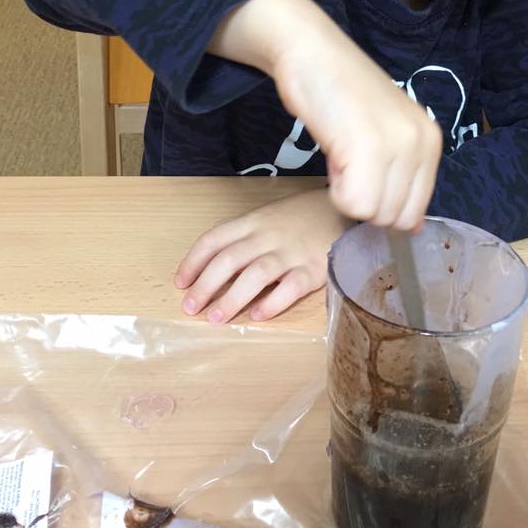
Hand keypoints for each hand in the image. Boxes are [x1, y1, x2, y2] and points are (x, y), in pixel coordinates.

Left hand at [174, 188, 348, 322]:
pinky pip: (291, 287)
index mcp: (254, 221)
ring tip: (216, 318)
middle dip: (205, 285)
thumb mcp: (271, 215)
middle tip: (190, 308)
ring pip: (256, 274)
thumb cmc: (303, 216)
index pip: (215, 239)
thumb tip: (215, 264)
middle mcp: (268, 236)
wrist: (346, 208)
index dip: (193, 261)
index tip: (181, 283)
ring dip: (232, 298)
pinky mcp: (314, 269)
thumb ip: (246, 236)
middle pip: (229, 259)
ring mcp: (292, 252)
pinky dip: (273, 302)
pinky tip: (257, 316)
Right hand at [209, 0, 442, 230]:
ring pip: (374, 213)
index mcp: (431, 142)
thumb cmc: (340, 92)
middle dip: (365, 200)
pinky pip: (353, 203)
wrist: (311, 53)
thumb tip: (413, 229)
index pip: (415, 211)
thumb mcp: (385, 136)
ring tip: (341, 152)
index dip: (381, 203)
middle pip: (395, 218)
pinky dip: (335, 189)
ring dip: (348, 194)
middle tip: (348, 158)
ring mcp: (398, 144)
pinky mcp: (368, 146)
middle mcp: (422, 143)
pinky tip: (333, 153)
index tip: (362, 169)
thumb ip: (402, 179)